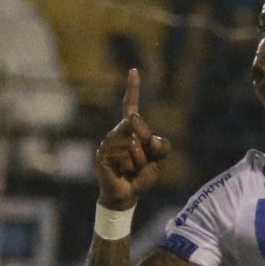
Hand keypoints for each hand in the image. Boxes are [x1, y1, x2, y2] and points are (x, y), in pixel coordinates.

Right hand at [94, 68, 169, 210]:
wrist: (127, 195)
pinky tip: (123, 173)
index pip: (131, 106)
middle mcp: (116, 133)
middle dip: (147, 142)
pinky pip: (125, 157)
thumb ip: (162, 146)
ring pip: (133, 144)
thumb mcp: (158, 160)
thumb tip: (149, 137)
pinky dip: (131, 168)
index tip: (134, 70)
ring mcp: (107, 144)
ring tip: (132, 169)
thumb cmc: (141, 175)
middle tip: (144, 160)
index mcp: (130, 130)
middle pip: (135, 122)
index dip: (133, 88)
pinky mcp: (102, 156)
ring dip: (139, 161)